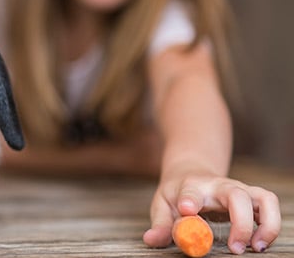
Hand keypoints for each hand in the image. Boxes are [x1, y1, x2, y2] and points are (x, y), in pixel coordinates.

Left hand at [143, 173, 280, 253]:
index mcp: (190, 187)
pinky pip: (270, 206)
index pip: (190, 191)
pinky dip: (271, 226)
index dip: (190, 200)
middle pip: (236, 195)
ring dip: (266, 225)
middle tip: (234, 249)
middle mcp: (218, 185)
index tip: (187, 211)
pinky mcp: (252, 196)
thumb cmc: (176, 194)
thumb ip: (160, 224)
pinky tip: (259, 243)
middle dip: (240, 223)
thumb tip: (151, 240)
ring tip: (256, 247)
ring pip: (263, 198)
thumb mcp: (162, 206)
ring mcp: (239, 189)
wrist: (191, 172)